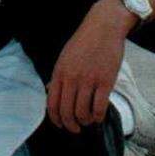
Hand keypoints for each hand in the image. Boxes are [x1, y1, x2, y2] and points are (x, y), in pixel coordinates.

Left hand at [45, 1, 130, 133]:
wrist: (104, 27)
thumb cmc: (84, 42)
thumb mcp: (65, 56)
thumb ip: (58, 75)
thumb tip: (49, 91)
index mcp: (59, 72)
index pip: (52, 104)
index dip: (56, 120)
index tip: (61, 125)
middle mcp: (72, 78)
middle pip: (67, 112)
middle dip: (71, 125)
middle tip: (76, 128)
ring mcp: (89, 80)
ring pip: (83, 113)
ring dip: (85, 122)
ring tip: (88, 120)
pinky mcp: (105, 81)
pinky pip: (99, 108)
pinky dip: (98, 117)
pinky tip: (99, 116)